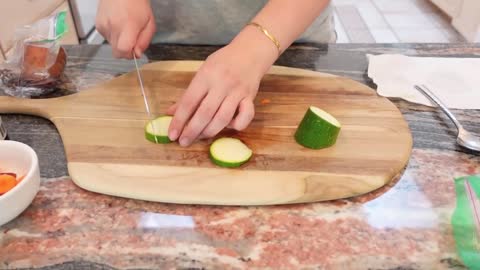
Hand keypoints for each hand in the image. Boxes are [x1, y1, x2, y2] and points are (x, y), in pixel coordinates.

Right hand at [96, 0, 155, 57]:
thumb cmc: (137, 4)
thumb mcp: (149, 23)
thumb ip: (144, 41)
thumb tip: (137, 54)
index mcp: (127, 26)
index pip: (122, 51)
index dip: (129, 55)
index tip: (135, 50)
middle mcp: (112, 26)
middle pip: (116, 52)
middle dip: (126, 50)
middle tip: (132, 38)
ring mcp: (103, 26)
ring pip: (112, 46)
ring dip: (120, 41)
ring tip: (125, 27)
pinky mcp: (98, 25)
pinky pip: (107, 38)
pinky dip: (114, 35)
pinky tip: (118, 25)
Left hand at [167, 31, 277, 146]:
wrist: (250, 51)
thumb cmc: (223, 62)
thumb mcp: (203, 72)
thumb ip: (189, 93)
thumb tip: (171, 112)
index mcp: (206, 76)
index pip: (189, 102)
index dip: (179, 120)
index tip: (172, 134)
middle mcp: (222, 84)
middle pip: (205, 113)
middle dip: (192, 131)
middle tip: (183, 142)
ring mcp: (237, 92)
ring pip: (223, 118)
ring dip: (210, 131)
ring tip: (200, 138)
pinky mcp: (251, 98)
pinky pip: (246, 116)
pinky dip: (237, 125)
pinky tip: (229, 127)